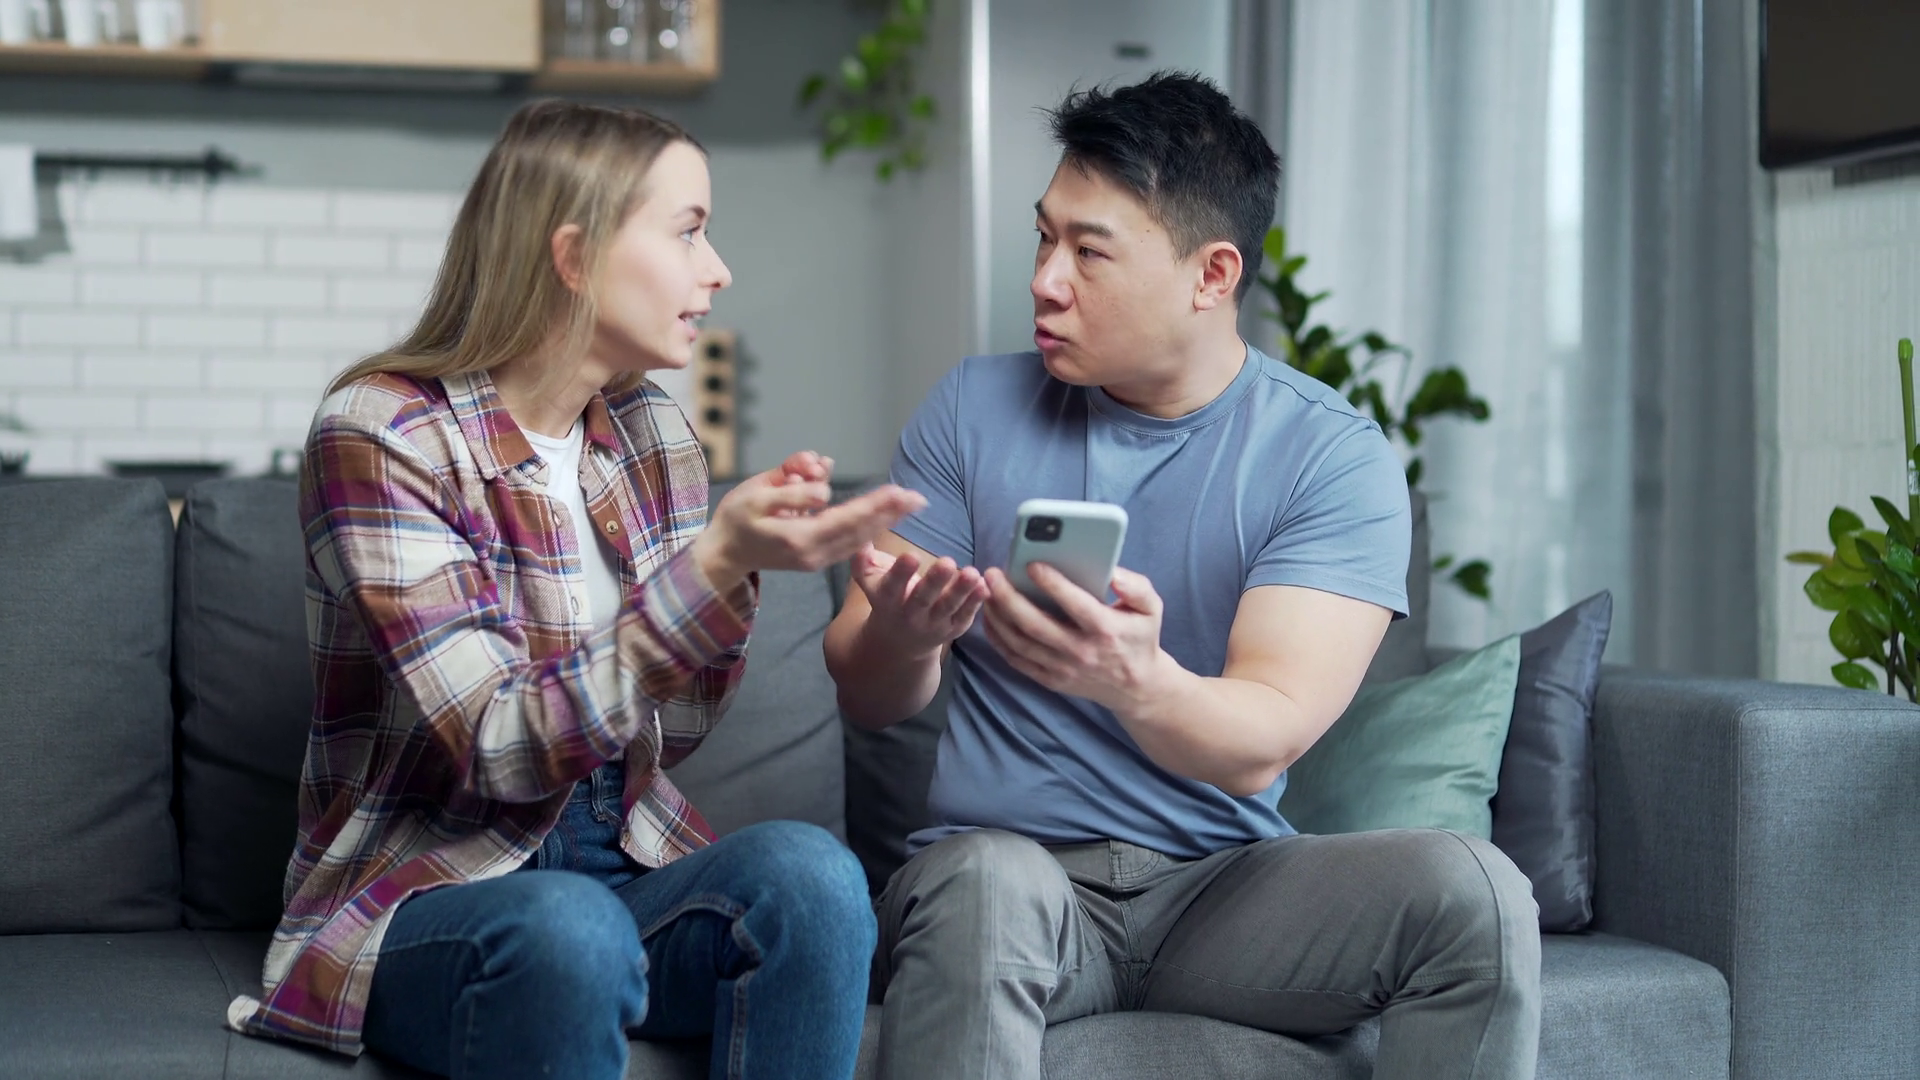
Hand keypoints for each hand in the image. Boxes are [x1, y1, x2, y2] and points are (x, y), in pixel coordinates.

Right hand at [693, 457, 924, 587]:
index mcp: (800, 538)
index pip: (846, 518)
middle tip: (919, 497)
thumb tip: (825, 480)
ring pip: (858, 537)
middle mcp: (814, 554)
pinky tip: (886, 515)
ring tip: (910, 504)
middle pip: (860, 529)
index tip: (899, 492)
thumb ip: (792, 487)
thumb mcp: (757, 495)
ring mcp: (817, 560)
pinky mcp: (817, 559)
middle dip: (889, 511)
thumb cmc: (736, 518)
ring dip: (885, 519)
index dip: (874, 504)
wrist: (724, 554)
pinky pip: (849, 542)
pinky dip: (868, 527)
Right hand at [852, 544, 989, 658]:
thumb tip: (859, 537)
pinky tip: (985, 585)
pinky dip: (976, 602)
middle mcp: (910, 615)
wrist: (898, 643)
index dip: (901, 573)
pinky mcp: (953, 628)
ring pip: (948, 608)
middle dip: (935, 581)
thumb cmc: (886, 599)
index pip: (893, 587)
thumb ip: (863, 561)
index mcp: (888, 600)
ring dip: (961, 591)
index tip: (911, 556)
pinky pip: (965, 615)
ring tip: (973, 573)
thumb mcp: (870, 582)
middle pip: (923, 598)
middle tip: (947, 561)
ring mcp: (934, 624)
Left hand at [981, 563, 1172, 713]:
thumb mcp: (1151, 608)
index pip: (1075, 604)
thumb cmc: (1140, 638)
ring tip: (986, 591)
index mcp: (1106, 629)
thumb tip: (1112, 573)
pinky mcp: (1051, 680)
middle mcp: (1082, 651)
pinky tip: (990, 618)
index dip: (1052, 583)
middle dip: (1009, 597)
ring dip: (998, 616)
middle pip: (1036, 624)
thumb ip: (1136, 586)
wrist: (1136, 687)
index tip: (1031, 563)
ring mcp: (1063, 669)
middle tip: (993, 574)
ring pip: (1020, 643)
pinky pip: (1017, 660)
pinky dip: (999, 639)